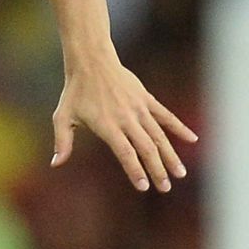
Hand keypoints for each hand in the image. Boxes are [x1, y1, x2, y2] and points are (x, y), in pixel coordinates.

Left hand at [51, 54, 196, 191]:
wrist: (92, 61)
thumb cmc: (75, 92)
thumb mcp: (62, 117)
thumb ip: (62, 142)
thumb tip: (56, 164)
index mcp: (107, 126)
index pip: (125, 152)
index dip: (135, 170)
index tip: (144, 186)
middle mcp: (126, 118)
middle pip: (146, 148)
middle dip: (157, 169)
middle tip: (165, 188)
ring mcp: (139, 108)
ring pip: (159, 135)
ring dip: (170, 155)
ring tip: (179, 173)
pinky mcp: (146, 99)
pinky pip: (165, 115)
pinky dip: (179, 128)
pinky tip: (192, 139)